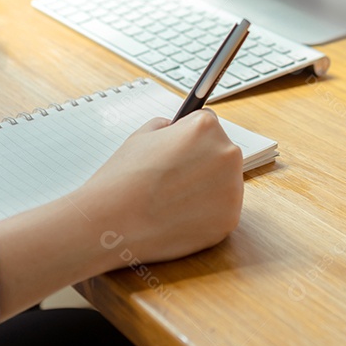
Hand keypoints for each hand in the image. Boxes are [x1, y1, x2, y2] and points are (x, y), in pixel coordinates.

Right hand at [76, 110, 244, 267]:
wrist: (113, 220)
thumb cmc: (124, 176)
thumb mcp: (142, 135)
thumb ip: (168, 127)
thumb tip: (178, 130)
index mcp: (206, 127)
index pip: (210, 125)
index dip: (191, 138)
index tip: (181, 151)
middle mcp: (227, 153)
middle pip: (220, 153)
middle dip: (202, 163)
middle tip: (173, 179)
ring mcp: (232, 188)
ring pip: (224, 184)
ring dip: (206, 189)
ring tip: (172, 199)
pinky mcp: (229, 219)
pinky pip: (221, 211)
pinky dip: (205, 215)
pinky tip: (179, 216)